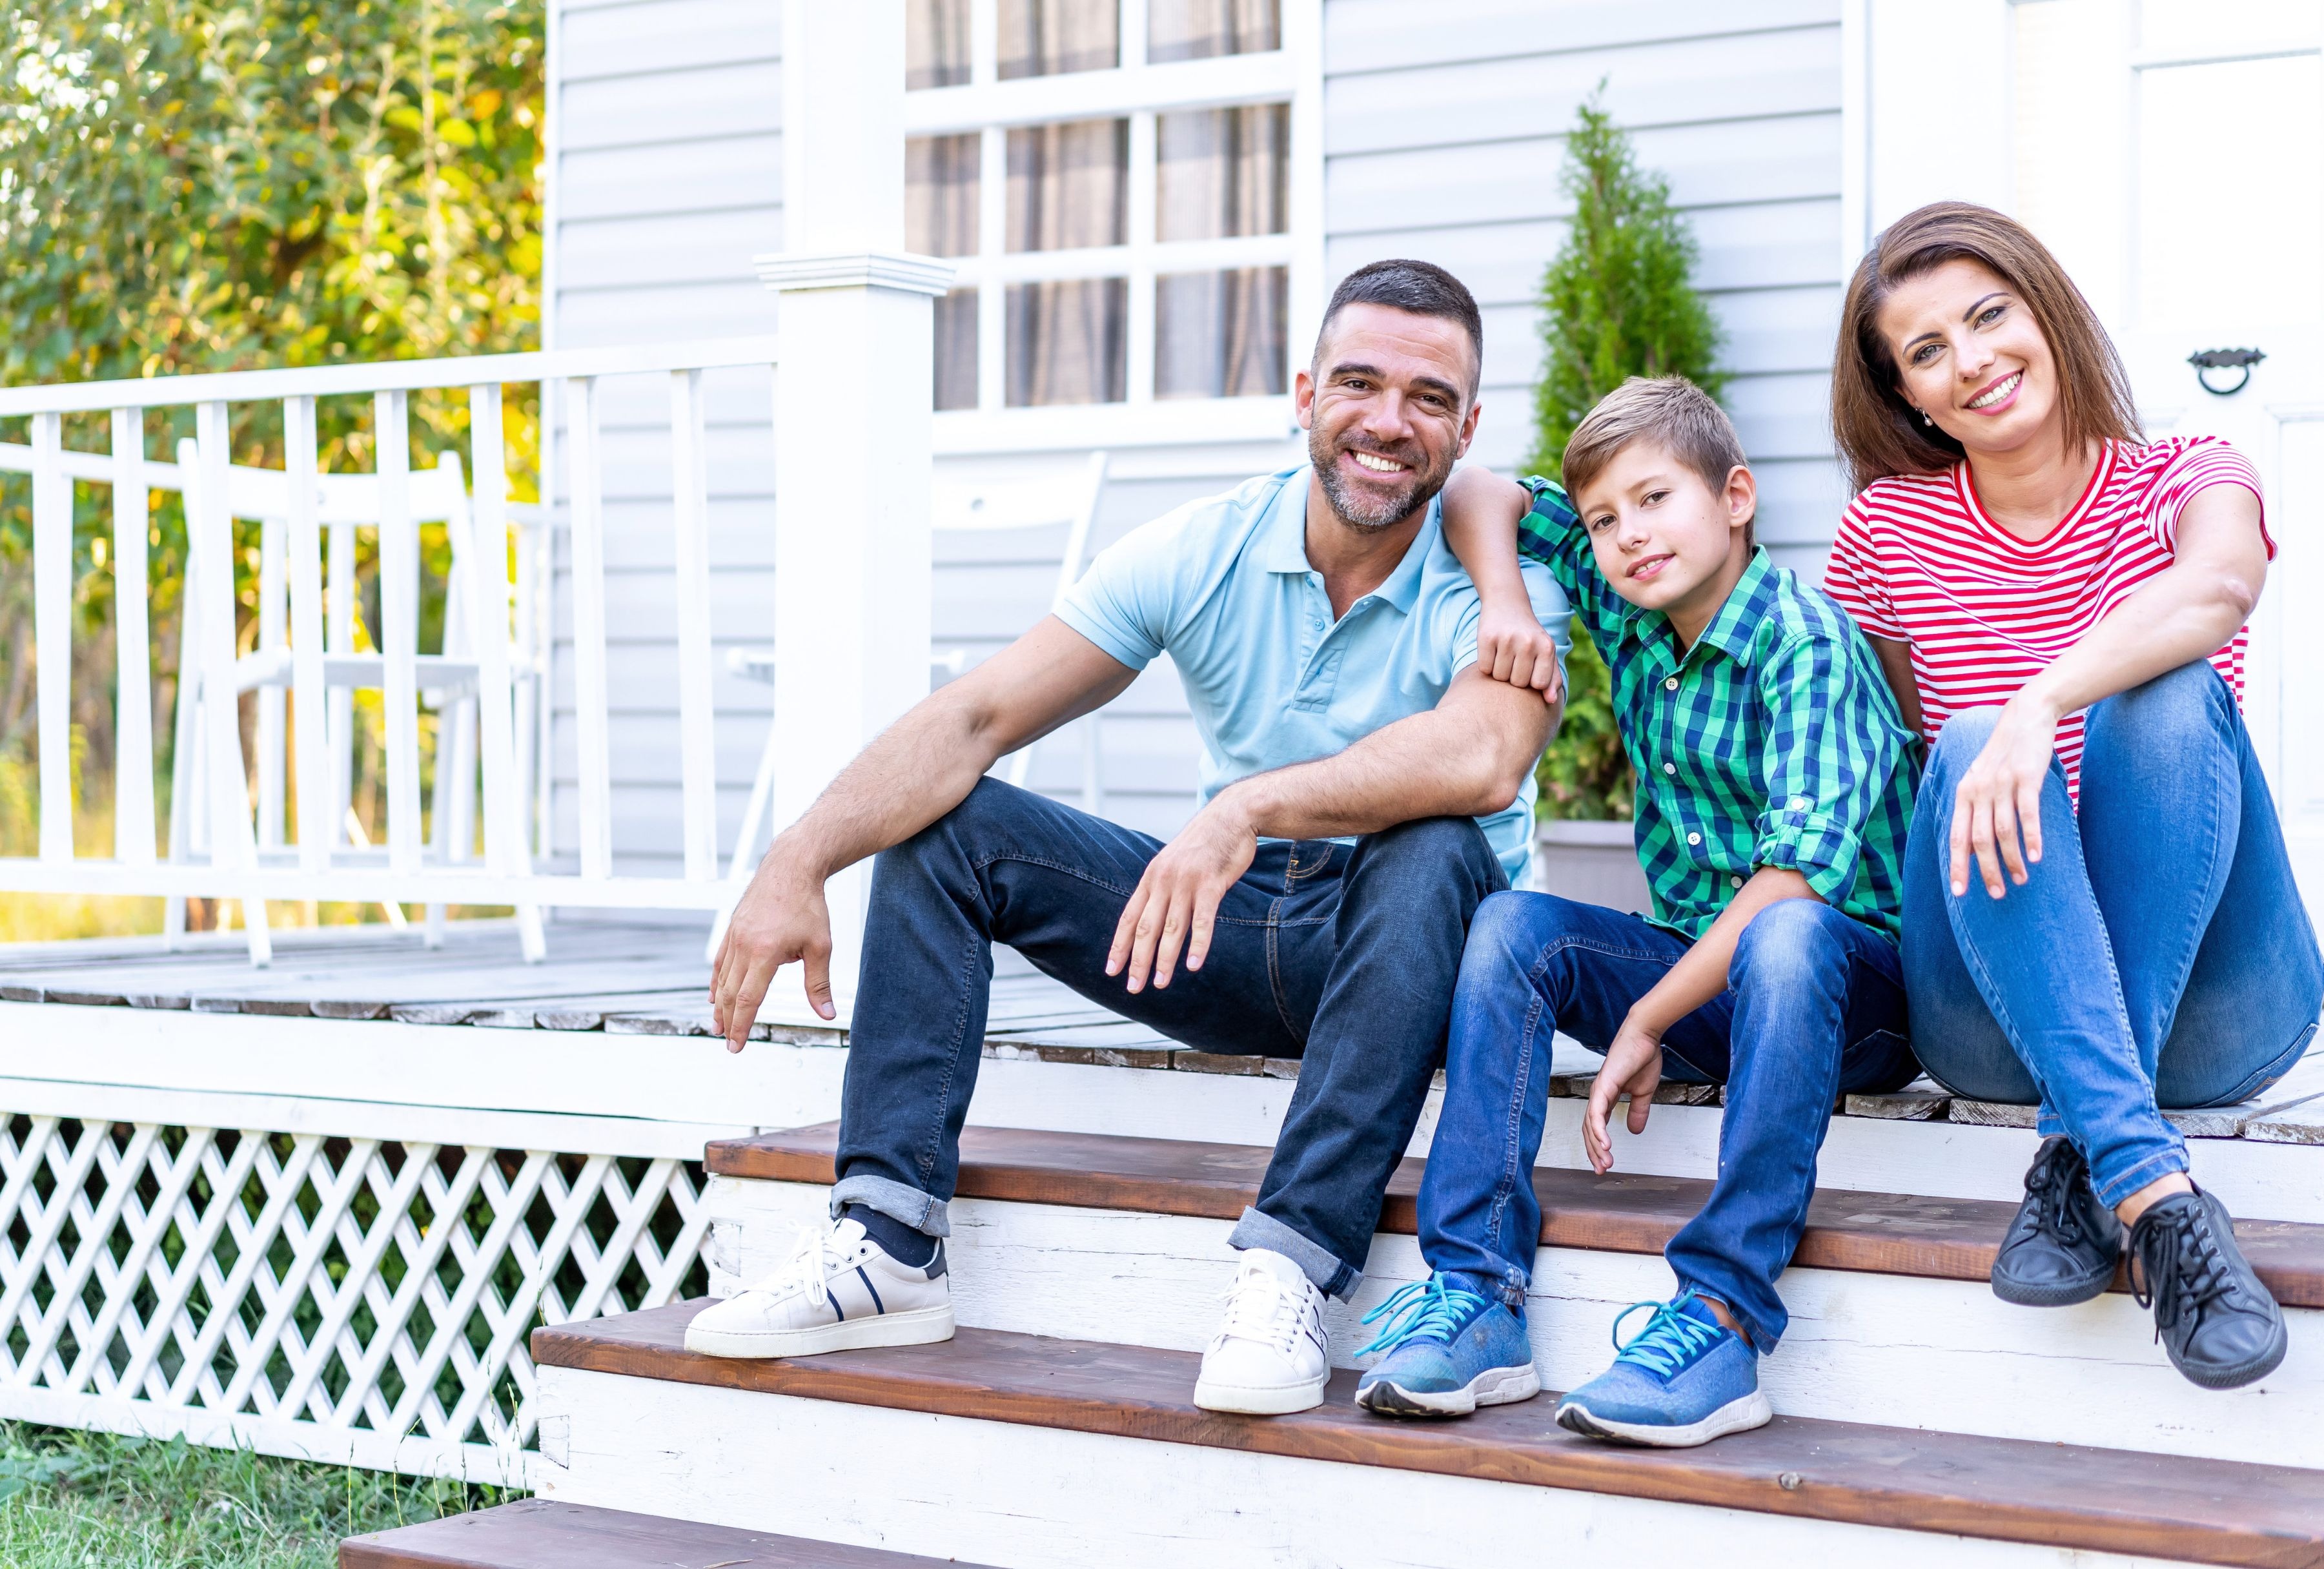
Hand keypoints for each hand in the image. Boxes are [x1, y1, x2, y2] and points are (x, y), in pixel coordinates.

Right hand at [709, 845, 835, 1050]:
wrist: (791, 867)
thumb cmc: (808, 904)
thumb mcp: (820, 946)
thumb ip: (818, 983)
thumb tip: (826, 1014)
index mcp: (765, 952)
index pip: (748, 999)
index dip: (741, 1025)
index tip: (736, 1045)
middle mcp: (744, 945)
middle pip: (730, 993)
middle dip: (728, 1020)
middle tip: (726, 1041)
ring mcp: (735, 935)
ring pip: (722, 978)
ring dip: (719, 1004)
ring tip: (718, 1024)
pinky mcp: (732, 928)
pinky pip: (720, 961)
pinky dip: (716, 981)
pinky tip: (715, 994)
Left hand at [1106, 792, 1258, 992]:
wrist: (1231, 816)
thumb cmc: (1204, 844)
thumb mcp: (1173, 863)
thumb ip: (1162, 888)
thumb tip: (1154, 916)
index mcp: (1151, 877)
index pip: (1129, 918)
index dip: (1119, 946)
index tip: (1111, 970)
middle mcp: (1163, 881)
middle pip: (1146, 928)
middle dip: (1137, 961)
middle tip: (1133, 988)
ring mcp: (1187, 882)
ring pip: (1171, 928)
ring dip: (1164, 959)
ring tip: (1159, 983)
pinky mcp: (1211, 884)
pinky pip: (1203, 920)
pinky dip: (1198, 944)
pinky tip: (1194, 965)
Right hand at [1478, 604, 1563, 705]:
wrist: (1507, 604)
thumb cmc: (1529, 635)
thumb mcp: (1545, 652)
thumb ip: (1552, 678)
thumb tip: (1551, 701)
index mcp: (1547, 647)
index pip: (1538, 684)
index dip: (1531, 681)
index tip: (1529, 669)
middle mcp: (1528, 642)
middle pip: (1517, 682)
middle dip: (1514, 676)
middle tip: (1515, 659)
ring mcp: (1507, 639)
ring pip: (1499, 677)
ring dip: (1499, 671)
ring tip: (1504, 654)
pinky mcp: (1487, 637)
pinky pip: (1484, 669)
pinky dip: (1486, 665)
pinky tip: (1492, 651)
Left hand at [1583, 1014, 1665, 1173]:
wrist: (1645, 1036)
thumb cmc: (1643, 1058)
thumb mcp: (1643, 1093)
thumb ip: (1637, 1111)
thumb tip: (1635, 1131)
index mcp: (1605, 1097)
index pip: (1596, 1127)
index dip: (1598, 1146)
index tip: (1605, 1164)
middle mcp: (1597, 1096)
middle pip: (1589, 1130)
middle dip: (1594, 1152)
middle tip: (1602, 1170)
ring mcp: (1598, 1090)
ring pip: (1590, 1125)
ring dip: (1597, 1146)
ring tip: (1605, 1163)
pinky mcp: (1603, 1085)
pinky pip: (1597, 1112)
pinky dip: (1599, 1130)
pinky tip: (1606, 1144)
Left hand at [1948, 694, 2059, 899]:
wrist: (2025, 718)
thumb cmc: (2003, 755)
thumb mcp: (1980, 779)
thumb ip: (1976, 808)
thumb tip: (1973, 845)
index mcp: (1963, 794)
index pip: (1956, 837)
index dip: (1957, 865)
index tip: (1959, 893)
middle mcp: (1977, 791)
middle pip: (1979, 840)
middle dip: (1987, 871)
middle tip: (1998, 894)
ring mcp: (2001, 784)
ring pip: (2003, 831)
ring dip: (2012, 859)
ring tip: (2021, 880)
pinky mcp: (2026, 777)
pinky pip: (2027, 814)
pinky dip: (2032, 837)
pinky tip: (2037, 856)